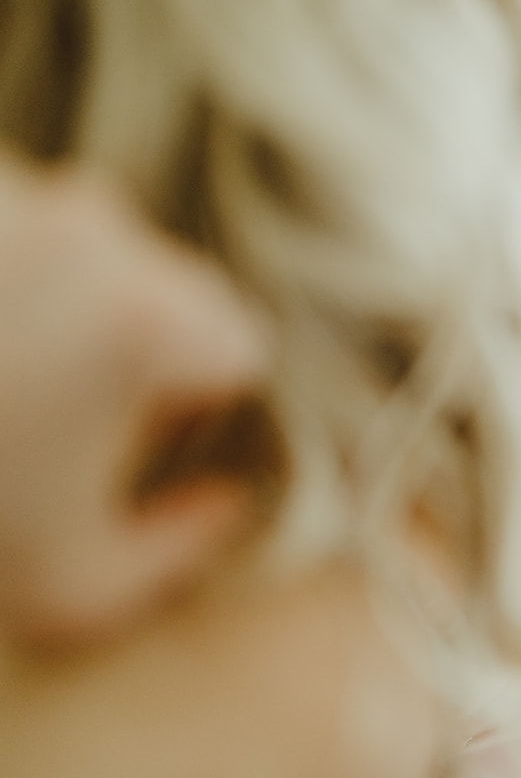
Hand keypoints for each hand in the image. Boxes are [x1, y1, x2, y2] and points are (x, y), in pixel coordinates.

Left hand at [0, 154, 270, 645]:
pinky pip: (10, 218)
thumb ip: (179, 554)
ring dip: (54, 297)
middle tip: (46, 410)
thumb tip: (230, 505)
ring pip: (79, 243)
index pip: (241, 345)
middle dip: (132, 339)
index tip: (133, 441)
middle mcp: (93, 228)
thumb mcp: (63, 587)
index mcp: (149, 321)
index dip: (198, 403)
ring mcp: (12, 190)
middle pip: (167, 283)